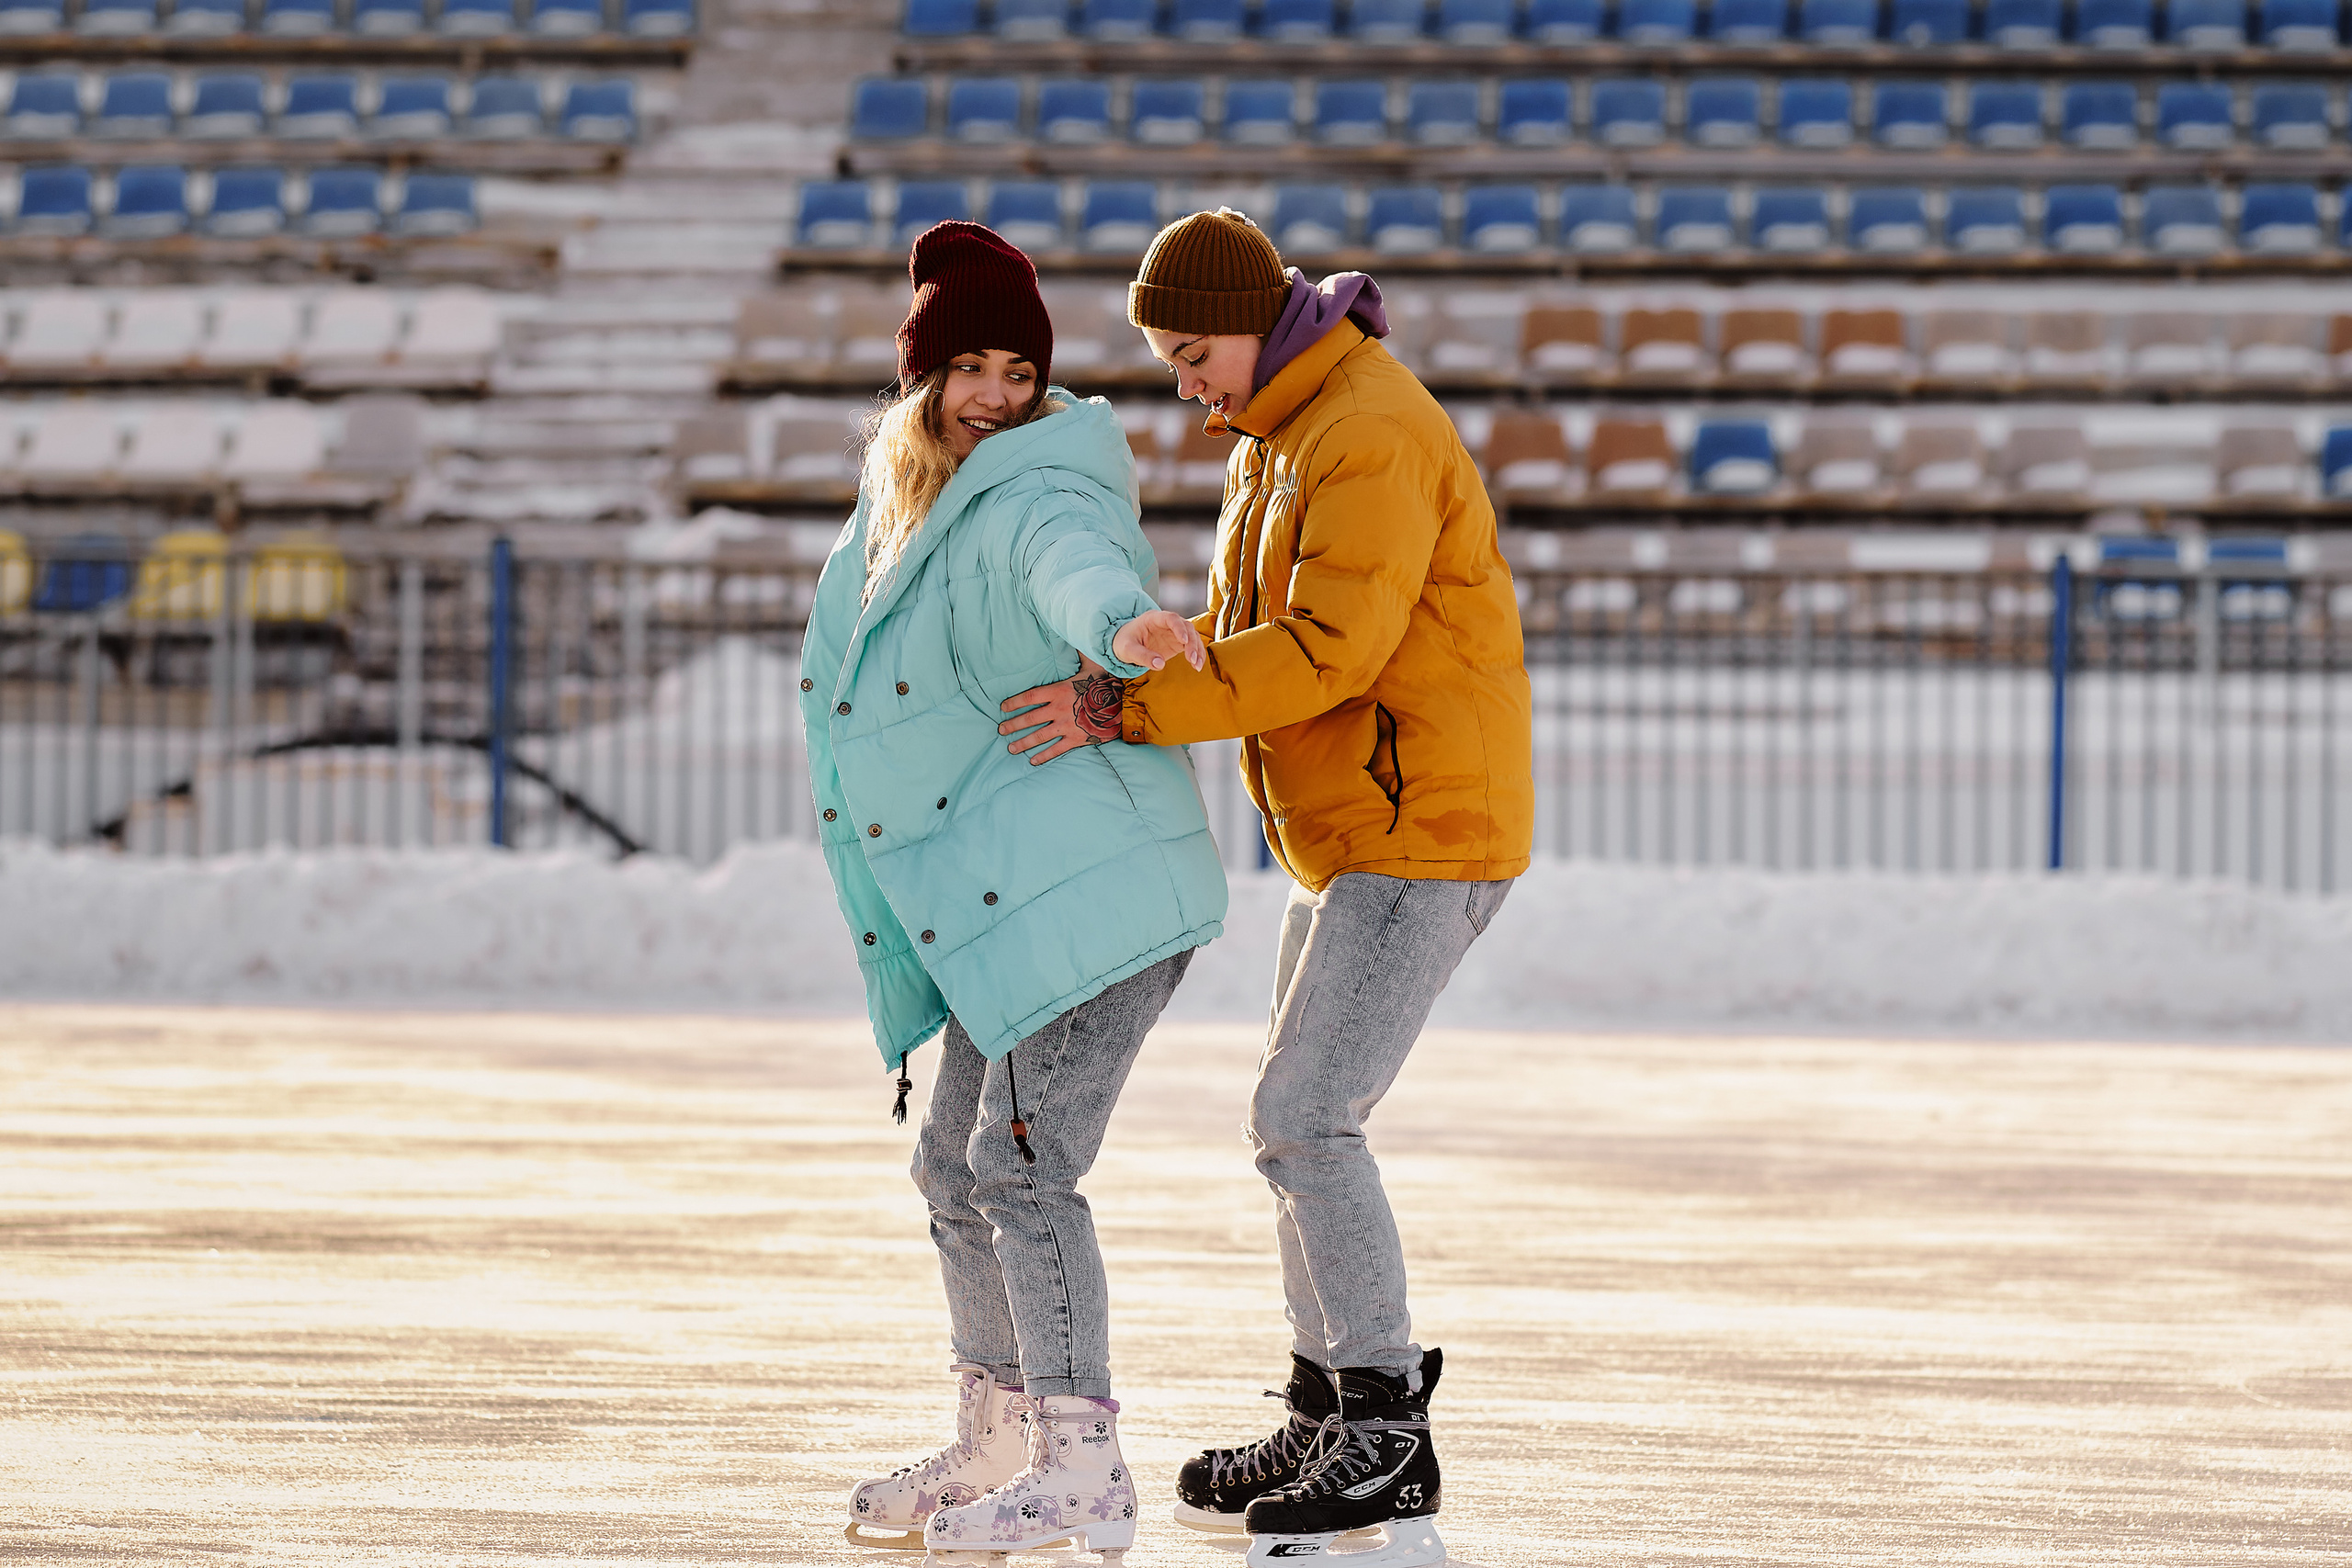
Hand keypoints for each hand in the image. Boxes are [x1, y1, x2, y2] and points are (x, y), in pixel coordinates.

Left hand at [1000, 655, 1125, 765]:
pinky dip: (1043, 756)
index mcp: (1059, 691)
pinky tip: (1033, 760)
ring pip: (1039, 737)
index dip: (1014, 702)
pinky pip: (1056, 750)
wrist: (1125, 705)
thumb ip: (1079, 653)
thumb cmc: (1107, 683)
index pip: (1030, 697)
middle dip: (1013, 725)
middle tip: (1001, 730)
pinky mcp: (1076, 739)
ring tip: (1011, 748)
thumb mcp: (1091, 664)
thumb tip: (1076, 636)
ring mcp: (1067, 726)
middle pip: (1029, 719)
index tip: (1003, 707)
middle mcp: (1059, 709)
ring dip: (1023, 743)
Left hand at [1111, 609, 1206, 672]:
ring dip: (1197, 649)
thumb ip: (1142, 656)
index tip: (1184, 642)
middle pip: (1186, 627)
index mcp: (1153, 618)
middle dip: (1192, 642)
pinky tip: (1197, 666)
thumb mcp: (1128, 650)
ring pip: (1192, 636)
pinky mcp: (1177, 642)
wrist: (1125, 645)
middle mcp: (1167, 623)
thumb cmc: (1124, 642)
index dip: (1179, 628)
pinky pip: (1192, 645)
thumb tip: (1160, 665)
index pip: (1171, 618)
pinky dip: (1197, 654)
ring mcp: (1174, 632)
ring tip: (1197, 666)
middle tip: (1191, 659)